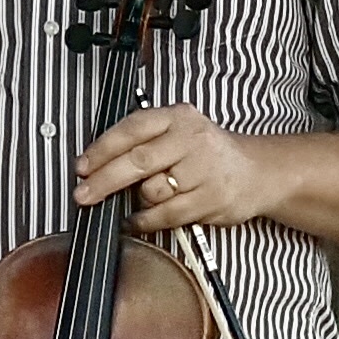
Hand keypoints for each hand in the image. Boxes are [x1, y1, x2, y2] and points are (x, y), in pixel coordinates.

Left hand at [76, 105, 290, 232]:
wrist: (256, 172)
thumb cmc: (207, 154)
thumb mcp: (177, 133)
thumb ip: (142, 142)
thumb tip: (94, 167)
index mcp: (178, 117)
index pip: (133, 128)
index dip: (102, 148)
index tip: (82, 167)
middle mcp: (192, 139)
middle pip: (138, 160)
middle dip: (104, 180)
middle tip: (82, 194)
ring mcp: (204, 170)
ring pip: (152, 190)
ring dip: (138, 200)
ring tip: (141, 199)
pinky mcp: (211, 198)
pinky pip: (166, 215)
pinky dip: (146, 221)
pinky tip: (139, 220)